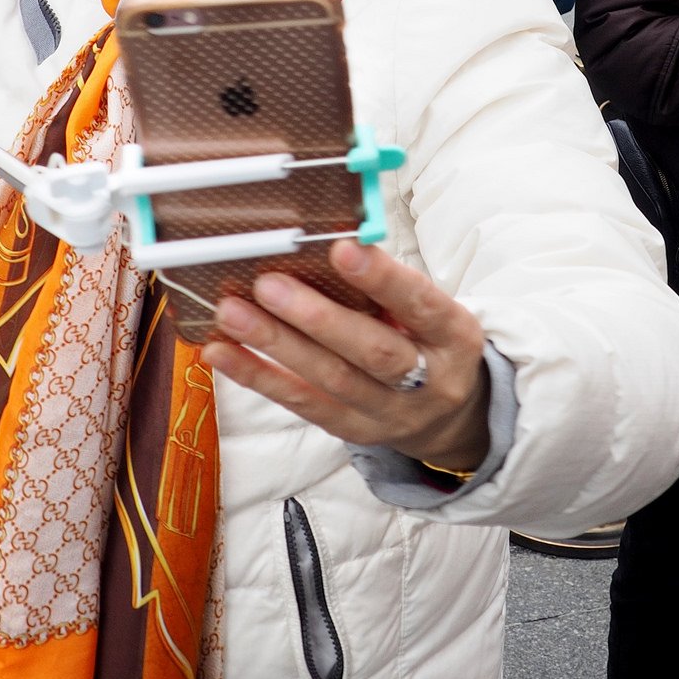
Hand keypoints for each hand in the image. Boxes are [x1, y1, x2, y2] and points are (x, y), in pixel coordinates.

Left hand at [202, 241, 491, 470]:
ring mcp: (389, 413)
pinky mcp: (353, 430)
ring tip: (233, 313)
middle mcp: (428, 380)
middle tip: (268, 285)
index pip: (421, 305)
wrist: (452, 418)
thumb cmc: (429, 341)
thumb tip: (321, 249)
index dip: (383, 279)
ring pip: (330, 380)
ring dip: (276, 345)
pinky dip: (259, 377)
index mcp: (455, 337)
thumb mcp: (430, 312)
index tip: (340, 249)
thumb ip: (387, 288)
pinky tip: (223, 352)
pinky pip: (303, 404)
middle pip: (373, 352)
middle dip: (317, 318)